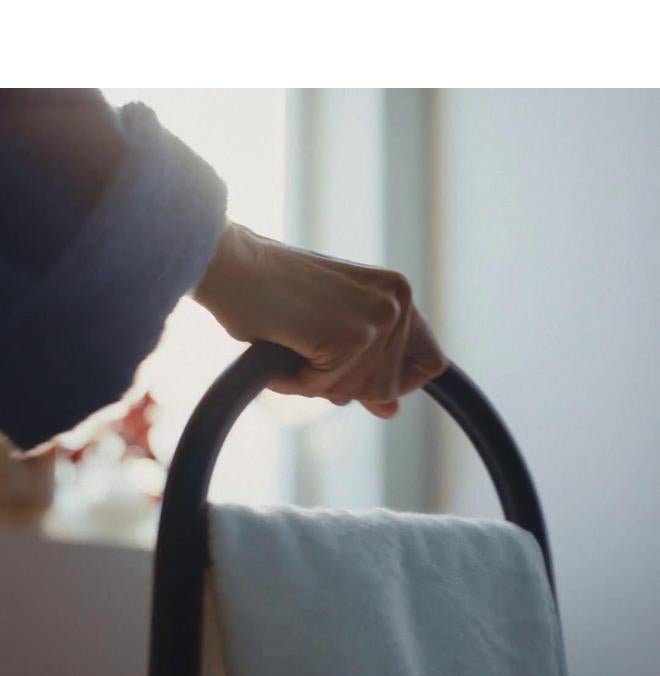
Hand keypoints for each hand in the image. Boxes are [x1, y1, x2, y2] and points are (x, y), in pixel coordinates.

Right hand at [194, 222, 446, 417]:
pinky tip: (284, 346)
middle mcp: (398, 301)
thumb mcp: (332, 327)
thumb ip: (369, 364)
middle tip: (307, 346)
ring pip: (362, 394)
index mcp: (397, 291)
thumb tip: (391, 411)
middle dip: (344, 382)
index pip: (430, 363)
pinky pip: (329, 389)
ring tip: (294, 343)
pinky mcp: (352, 337)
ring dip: (318, 382)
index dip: (396, 382)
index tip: (357, 374)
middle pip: (390, 388)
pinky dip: (298, 381)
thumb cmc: (270, 293)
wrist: (230, 264)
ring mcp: (378, 318)